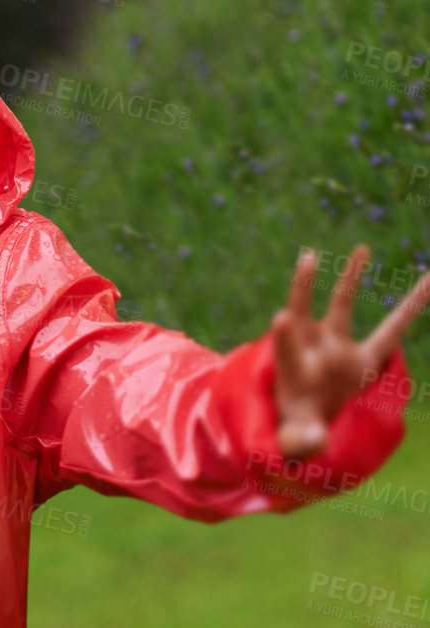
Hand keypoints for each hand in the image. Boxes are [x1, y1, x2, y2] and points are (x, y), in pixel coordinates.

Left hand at [271, 243, 429, 457]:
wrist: (311, 426)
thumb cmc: (296, 432)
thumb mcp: (294, 443)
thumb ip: (300, 442)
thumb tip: (315, 441)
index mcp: (291, 372)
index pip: (283, 349)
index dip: (283, 335)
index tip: (279, 316)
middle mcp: (312, 352)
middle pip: (303, 313)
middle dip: (303, 287)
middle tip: (306, 257)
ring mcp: (337, 348)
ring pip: (341, 307)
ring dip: (350, 277)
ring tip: (361, 248)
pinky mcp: (363, 357)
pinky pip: (393, 329)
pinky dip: (411, 307)